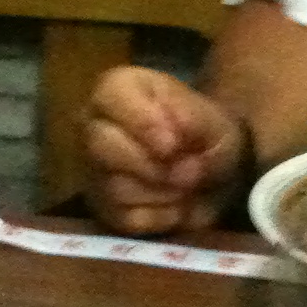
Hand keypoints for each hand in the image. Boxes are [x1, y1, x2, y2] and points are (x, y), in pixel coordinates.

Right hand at [83, 65, 246, 235]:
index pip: (111, 95)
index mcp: (119, 88)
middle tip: (189, 173)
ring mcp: (93, 169)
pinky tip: (176, 206)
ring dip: (163, 192)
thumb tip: (171, 151)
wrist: (210, 166)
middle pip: (102, 145)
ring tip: (188, 187)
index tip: (172, 144)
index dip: (142, 122)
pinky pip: (125, 217)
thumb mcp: (214, 119)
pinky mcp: (102, 208)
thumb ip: (194, 124)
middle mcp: (94, 125)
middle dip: (153, 165)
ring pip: (116, 187)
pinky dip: (161, 216)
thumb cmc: (204, 132)